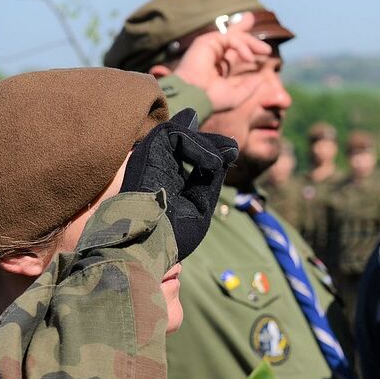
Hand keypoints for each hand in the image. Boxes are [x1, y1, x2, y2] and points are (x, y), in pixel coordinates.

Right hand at [122, 109, 238, 259]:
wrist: (150, 245)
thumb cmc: (173, 234)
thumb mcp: (200, 204)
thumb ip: (210, 178)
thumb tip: (226, 153)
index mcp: (167, 180)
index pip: (185, 154)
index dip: (206, 148)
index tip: (231, 154)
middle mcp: (157, 166)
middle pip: (182, 140)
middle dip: (210, 141)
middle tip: (232, 149)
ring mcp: (150, 158)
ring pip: (177, 133)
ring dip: (205, 143)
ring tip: (219, 162)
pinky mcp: (147, 152)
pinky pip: (173, 133)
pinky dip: (196, 144)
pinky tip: (211, 163)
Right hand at [172, 12, 271, 112]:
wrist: (194, 97)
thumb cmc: (212, 99)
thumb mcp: (237, 94)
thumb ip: (249, 86)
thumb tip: (262, 78)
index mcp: (218, 67)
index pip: (233, 52)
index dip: (246, 46)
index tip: (261, 50)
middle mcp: (214, 54)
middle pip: (233, 37)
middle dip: (247, 34)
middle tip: (266, 47)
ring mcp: (210, 47)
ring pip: (235, 37)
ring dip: (252, 42)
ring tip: (266, 51)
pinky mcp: (207, 41)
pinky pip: (231, 39)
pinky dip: (242, 46)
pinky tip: (250, 58)